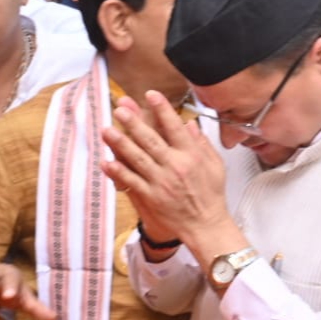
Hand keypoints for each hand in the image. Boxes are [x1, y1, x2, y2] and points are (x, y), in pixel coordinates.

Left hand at [101, 92, 244, 259]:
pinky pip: (132, 181)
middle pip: (151, 140)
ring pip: (138, 158)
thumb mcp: (214, 165)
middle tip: (120, 108)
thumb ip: (201, 143)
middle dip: (134, 122)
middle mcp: (175, 166)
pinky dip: (119, 172)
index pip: (174, 127)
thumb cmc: (211, 195)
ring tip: (107, 130)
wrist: (205, 225)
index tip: (150, 94)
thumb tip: (188, 124)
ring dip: (121, 143)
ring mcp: (161, 182)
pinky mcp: (151, 197)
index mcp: (191, 155)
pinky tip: (106, 161)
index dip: (162, 109)